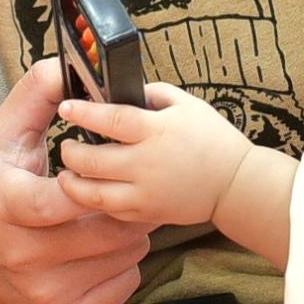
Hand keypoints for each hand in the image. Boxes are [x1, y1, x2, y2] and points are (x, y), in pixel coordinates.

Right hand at [0, 58, 147, 303]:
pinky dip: (123, 265)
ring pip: (123, 256)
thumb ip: (35, 98)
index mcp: (4, 206)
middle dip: (126, 203)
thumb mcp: (0, 140)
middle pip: (106, 231)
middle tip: (125, 186)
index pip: (57, 202)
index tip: (97, 169)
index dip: (89, 185)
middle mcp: (21, 257)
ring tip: (112, 215)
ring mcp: (43, 293)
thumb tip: (65, 65)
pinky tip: (103, 249)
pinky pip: (122, 286)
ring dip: (129, 232)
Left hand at [55, 84, 251, 229]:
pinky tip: (92, 189)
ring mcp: (146, 192)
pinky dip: (95, 201)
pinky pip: (110, 211)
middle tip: (68, 145)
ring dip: (74, 182)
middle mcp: (147, 163)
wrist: (236, 184)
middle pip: (92, 159)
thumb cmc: (213, 140)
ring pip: (93, 193)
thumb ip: (153, 93)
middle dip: (71, 151)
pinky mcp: (147, 213)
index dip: (83, 113)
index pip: (110, 119)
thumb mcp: (188, 104)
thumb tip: (122, 90)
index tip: (67, 107)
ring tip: (69, 172)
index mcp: (157, 130)